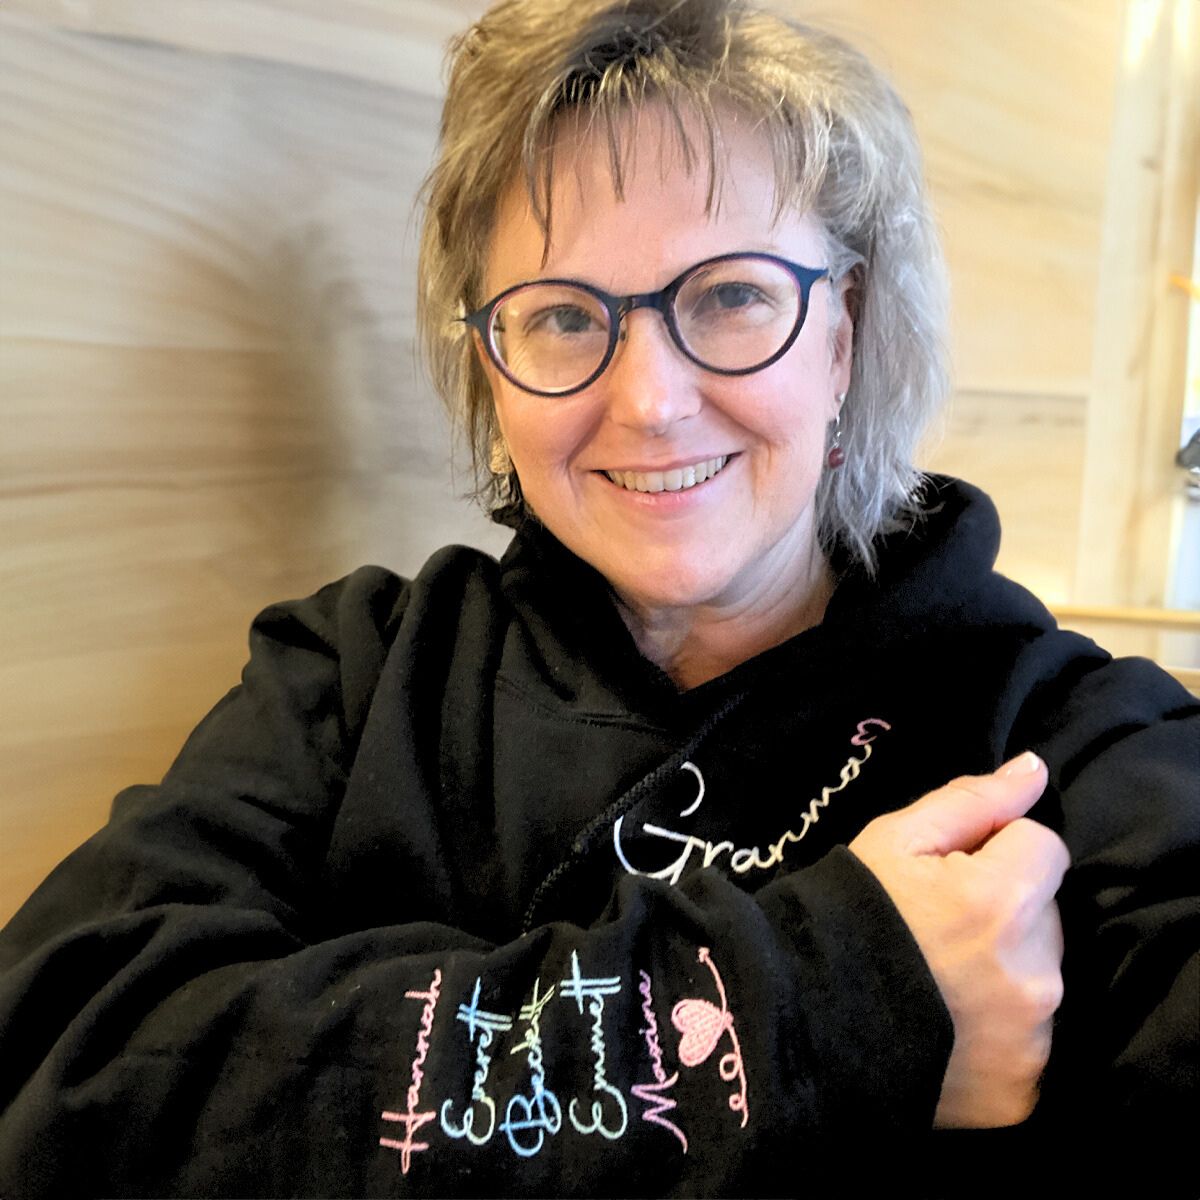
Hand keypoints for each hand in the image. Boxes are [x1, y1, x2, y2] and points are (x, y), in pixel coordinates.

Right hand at [849, 751, 1068, 1127]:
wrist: (799, 1024)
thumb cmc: (846, 915)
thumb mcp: (893, 840)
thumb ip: (971, 802)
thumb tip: (1034, 769)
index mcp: (1000, 900)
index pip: (1043, 844)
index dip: (997, 848)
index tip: (953, 871)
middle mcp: (1031, 972)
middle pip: (1045, 911)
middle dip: (1006, 907)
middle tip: (940, 926)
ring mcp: (1030, 1038)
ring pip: (1040, 972)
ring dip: (1006, 966)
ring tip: (940, 979)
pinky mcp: (1020, 1090)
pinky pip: (1032, 1038)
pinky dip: (1000, 1029)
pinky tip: (949, 1025)